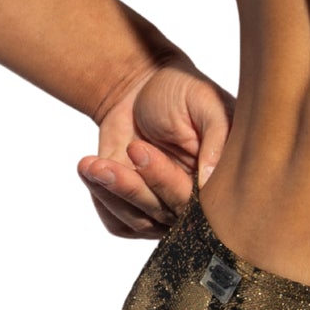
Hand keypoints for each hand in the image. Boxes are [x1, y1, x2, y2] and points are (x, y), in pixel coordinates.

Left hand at [77, 53, 233, 237]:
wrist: (140, 87)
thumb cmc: (181, 90)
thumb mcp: (207, 103)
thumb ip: (217, 139)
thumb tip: (210, 180)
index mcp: (220, 180)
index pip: (200, 204)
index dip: (170, 183)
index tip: (141, 151)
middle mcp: (194, 201)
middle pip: (167, 213)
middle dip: (138, 186)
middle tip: (125, 148)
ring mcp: (163, 208)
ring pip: (140, 221)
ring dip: (115, 191)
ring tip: (93, 163)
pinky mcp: (134, 210)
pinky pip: (118, 222)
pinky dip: (101, 197)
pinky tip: (89, 168)